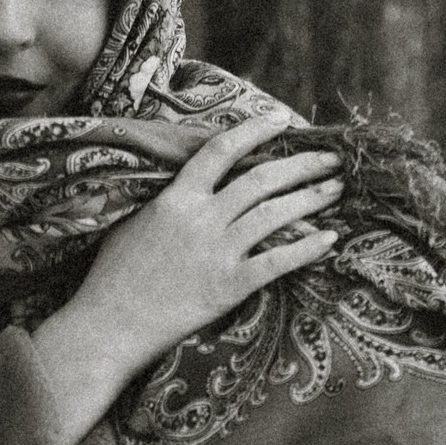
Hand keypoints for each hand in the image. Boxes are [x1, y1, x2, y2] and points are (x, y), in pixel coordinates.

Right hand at [30, 112, 342, 443]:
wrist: (108, 324)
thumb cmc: (112, 275)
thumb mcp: (133, 220)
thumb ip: (166, 199)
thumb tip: (190, 182)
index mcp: (176, 197)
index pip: (221, 150)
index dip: (254, 131)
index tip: (281, 120)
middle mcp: (201, 218)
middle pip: (261, 179)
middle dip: (302, 164)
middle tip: (331, 158)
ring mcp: (217, 252)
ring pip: (275, 214)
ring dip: (311, 198)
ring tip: (337, 188)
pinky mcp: (228, 286)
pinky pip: (276, 262)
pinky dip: (306, 249)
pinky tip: (330, 238)